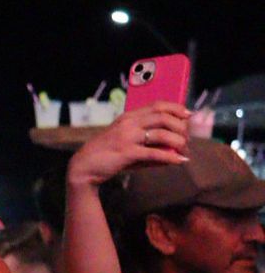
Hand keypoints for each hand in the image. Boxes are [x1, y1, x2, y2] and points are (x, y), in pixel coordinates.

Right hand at [67, 104, 189, 188]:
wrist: (83, 167)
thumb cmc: (106, 155)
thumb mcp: (126, 144)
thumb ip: (148, 145)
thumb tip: (174, 152)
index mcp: (128, 117)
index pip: (157, 105)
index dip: (176, 108)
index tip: (188, 115)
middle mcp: (128, 124)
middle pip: (163, 117)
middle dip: (180, 127)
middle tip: (186, 139)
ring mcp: (127, 137)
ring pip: (162, 134)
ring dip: (178, 142)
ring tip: (184, 151)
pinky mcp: (126, 153)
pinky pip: (155, 153)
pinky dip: (171, 157)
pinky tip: (179, 161)